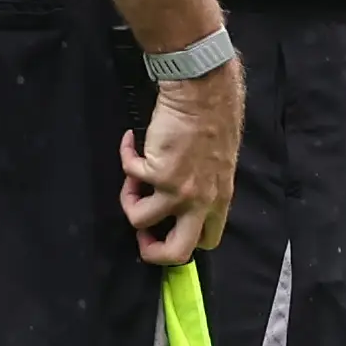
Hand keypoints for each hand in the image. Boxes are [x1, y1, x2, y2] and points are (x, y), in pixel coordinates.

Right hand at [120, 62, 244, 264]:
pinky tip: (130, 142)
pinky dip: (125, 157)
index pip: (208, 241)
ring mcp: (179, 190)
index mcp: (220, 200)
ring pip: (139, 219)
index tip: (167, 227)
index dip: (184, 241)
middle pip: (177, 252)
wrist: (202, 93)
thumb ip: (204, 187)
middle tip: (142, 232)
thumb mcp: (218, 164)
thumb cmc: (212, 120)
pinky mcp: (158, 173)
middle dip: (152, 250)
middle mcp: (201, 201)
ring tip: (133, 177)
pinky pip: (129, 175)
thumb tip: (180, 201)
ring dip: (128, 198)